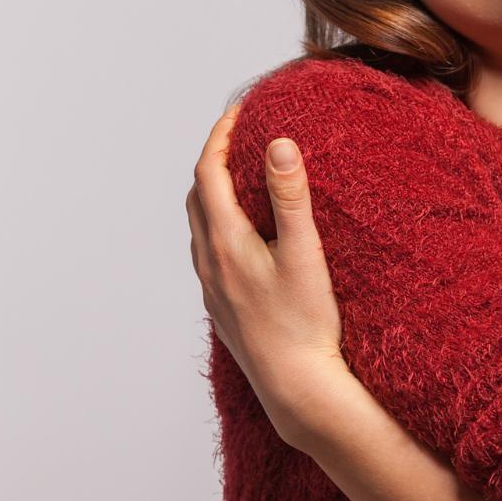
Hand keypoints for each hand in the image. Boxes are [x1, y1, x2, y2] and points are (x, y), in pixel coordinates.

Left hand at [187, 100, 350, 450]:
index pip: (207, 171)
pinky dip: (217, 225)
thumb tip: (278, 144)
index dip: (219, 135)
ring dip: (212, 194)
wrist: (296, 388)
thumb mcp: (304, 254)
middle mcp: (209, 262)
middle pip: (196, 196)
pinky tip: (243, 234)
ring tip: (240, 177)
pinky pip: (207, 252)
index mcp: (224, 242)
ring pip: (198, 226)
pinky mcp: (221, 308)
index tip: (238, 112)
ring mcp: (212, 288)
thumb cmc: (305, 324)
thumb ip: (290, 197)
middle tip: (240, 136)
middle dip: (213, 159)